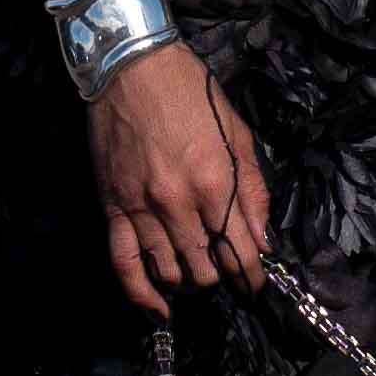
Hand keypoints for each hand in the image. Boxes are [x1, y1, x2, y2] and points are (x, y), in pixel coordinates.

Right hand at [90, 47, 269, 316]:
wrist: (132, 66)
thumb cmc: (191, 94)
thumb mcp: (237, 134)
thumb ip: (252, 190)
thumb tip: (262, 240)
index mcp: (216, 183)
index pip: (241, 253)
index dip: (251, 278)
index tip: (253, 286)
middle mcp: (180, 203)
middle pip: (206, 269)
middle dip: (220, 279)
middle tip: (223, 273)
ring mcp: (142, 208)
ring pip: (170, 272)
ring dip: (187, 283)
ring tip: (195, 277)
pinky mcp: (113, 207)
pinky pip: (124, 263)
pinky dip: (141, 294)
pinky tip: (157, 309)